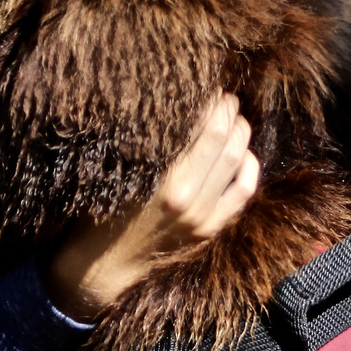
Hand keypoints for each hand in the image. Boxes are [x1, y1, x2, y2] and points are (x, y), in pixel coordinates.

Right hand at [46, 94, 258, 322]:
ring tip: (232, 117)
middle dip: (228, 110)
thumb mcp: (118, 171)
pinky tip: (242, 151)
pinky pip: (244, 190)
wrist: (105, 264)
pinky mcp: (211, 228)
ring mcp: (204, 215)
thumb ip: (148, 143)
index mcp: (163, 178)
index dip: (209, 100)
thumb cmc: (101, 210)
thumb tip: (175, 105)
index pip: (202, 126)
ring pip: (239, 159)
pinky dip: (249, 165)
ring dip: (241, 131)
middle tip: (223, 96)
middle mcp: (188, 196)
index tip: (206, 86)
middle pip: (226, 137)